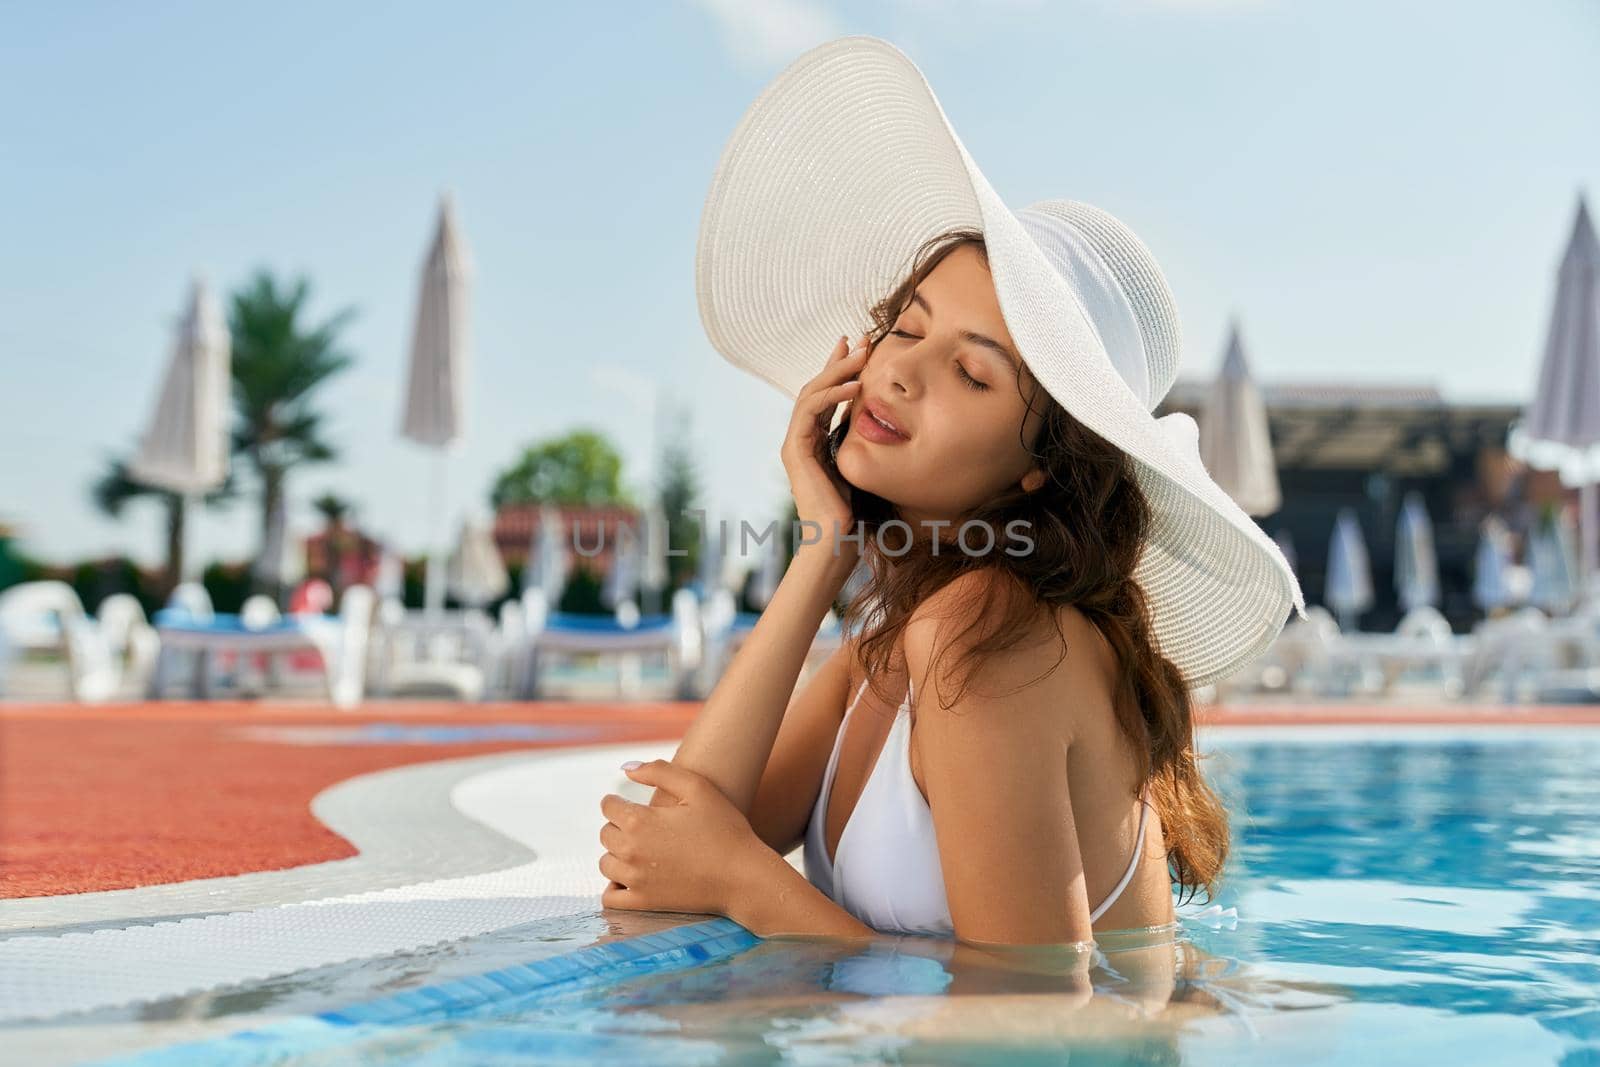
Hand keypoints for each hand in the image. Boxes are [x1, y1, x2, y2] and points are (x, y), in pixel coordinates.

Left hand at [598, 759, 769, 917]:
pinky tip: (631, 877)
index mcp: (639, 821)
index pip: (609, 806)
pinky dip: (614, 887)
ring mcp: (635, 880)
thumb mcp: (698, 788)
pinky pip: (610, 896)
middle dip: (619, 826)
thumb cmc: (725, 829)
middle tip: (644, 827)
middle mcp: (631, 851)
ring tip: (641, 850)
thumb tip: (626, 767)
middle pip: (605, 833)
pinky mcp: (643, 902)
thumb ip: (659, 771)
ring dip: (617, 854)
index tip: (634, 805)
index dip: (620, 801)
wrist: (743, 877)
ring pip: (605, 863)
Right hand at [781, 332, 868, 557]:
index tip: (861, 347)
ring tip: (862, 354)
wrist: (836, 540)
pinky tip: (855, 386)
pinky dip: (832, 396)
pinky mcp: (794, 452)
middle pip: (815, 388)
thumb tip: (888, 424)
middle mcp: (800, 439)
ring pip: (810, 394)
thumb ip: (865, 444)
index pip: (826, 396)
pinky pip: (810, 412)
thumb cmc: (855, 514)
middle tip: (860, 339)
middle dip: (839, 361)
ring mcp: (794, 444)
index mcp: (814, 441)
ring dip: (837, 371)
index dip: (841, 370)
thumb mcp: (864, 467)